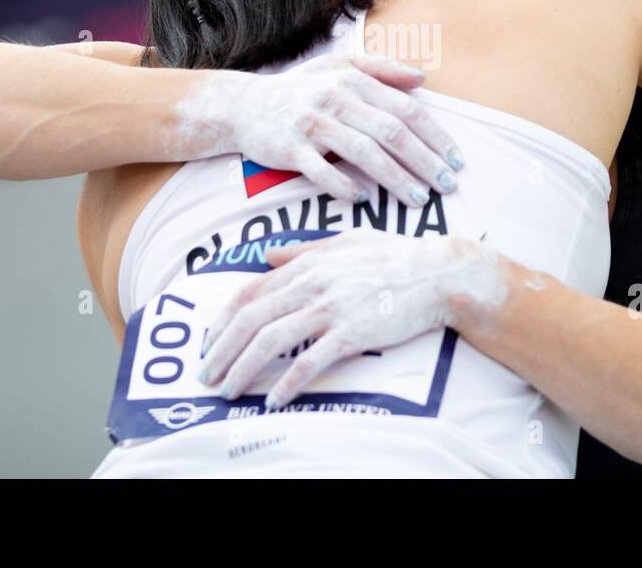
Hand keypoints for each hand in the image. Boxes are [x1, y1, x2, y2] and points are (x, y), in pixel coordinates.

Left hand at [197, 230, 505, 409]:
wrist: (436, 274)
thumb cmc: (394, 256)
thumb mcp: (343, 241)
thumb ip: (301, 250)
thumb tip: (265, 256)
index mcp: (306, 264)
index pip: (250, 292)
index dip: (222, 320)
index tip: (208, 342)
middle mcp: (312, 284)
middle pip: (252, 319)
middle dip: (221, 350)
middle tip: (205, 375)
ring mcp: (331, 309)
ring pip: (271, 340)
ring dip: (243, 368)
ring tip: (227, 390)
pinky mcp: (352, 334)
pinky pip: (310, 362)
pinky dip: (287, 383)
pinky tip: (273, 400)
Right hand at [201, 56, 464, 207]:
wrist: (242, 105)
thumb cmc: (300, 90)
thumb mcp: (338, 68)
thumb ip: (381, 70)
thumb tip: (422, 79)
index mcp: (354, 81)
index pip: (405, 109)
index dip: (435, 136)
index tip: (456, 161)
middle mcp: (336, 99)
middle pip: (390, 132)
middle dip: (424, 161)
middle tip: (447, 186)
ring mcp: (312, 124)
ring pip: (363, 153)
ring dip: (395, 178)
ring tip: (418, 199)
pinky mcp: (289, 148)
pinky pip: (322, 171)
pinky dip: (344, 185)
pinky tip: (365, 200)